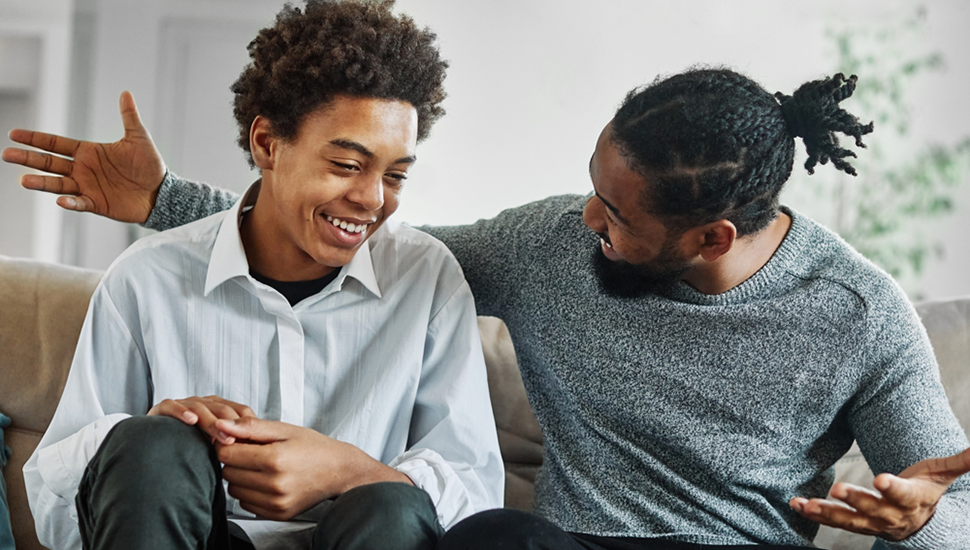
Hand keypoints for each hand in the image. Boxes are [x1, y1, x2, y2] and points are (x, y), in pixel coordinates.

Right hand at [2, 91, 164, 222]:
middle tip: (7, 154)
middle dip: (29, 158)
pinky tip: (60, 200)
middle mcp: (83, 169)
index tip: (14, 134)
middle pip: (50, 163)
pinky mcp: (96, 203)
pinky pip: (79, 203)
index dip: (36, 139)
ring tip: (23, 180)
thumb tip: (126, 93)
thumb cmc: (149, 165)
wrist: (161, 192)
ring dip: (41, 182)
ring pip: (58, 184)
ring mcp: (87, 187)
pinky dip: (70, 202)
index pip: (56, 143)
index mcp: (88, 152)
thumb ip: (129, 117)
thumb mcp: (139, 138)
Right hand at [148, 395, 255, 444]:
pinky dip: (181, 411)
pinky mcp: (162, 408)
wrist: (154, 446)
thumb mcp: (216, 448)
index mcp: (220, 410)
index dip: (247, 425)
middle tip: (237, 442)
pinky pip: (172, 405)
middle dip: (232, 425)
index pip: (240, 412)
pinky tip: (190, 420)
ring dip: (212, 422)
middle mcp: (204, 404)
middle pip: (222, 410)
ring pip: (201, 408)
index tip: (253, 443)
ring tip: (221, 437)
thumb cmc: (191, 448)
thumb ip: (232, 448)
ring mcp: (184, 404)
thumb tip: (256, 461)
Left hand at [214, 417, 411, 520]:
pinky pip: (246, 504)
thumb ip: (250, 427)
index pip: (226, 454)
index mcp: (275, 458)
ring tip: (261, 467)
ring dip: (241, 478)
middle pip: (227, 473)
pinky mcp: (277, 514)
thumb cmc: (314, 447)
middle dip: (235, 461)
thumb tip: (220, 425)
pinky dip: (250, 492)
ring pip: (234, 490)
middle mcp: (274, 484)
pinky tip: (266, 482)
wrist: (339, 471)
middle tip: (254, 453)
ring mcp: (276, 502)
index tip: (240, 440)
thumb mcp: (284, 429)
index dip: (229, 444)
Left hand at [790, 447, 969, 540]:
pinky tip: (797, 504)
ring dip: (827, 513)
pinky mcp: (853, 523)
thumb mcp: (940, 475)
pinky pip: (832, 520)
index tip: (880, 479)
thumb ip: (958, 462)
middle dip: (855, 500)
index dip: (892, 489)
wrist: (919, 524)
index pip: (902, 495)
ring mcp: (870, 522)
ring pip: (848, 520)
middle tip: (838, 489)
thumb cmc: (925, 491)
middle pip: (872, 510)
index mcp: (911, 500)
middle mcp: (890, 515)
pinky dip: (814, 514)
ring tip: (807, 504)